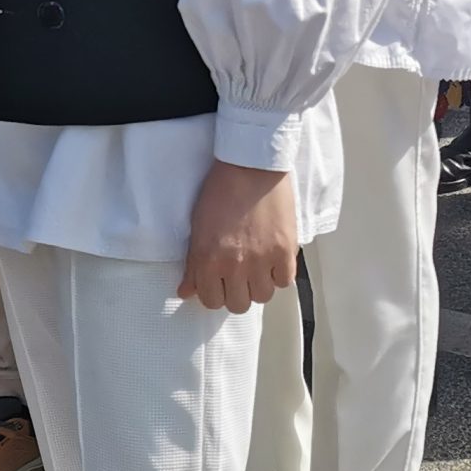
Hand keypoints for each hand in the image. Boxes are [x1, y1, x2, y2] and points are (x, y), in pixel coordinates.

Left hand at [180, 162, 298, 312]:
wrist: (250, 165)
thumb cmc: (221, 190)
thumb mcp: (198, 227)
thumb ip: (193, 264)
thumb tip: (186, 292)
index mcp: (208, 259)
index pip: (211, 301)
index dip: (215, 292)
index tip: (220, 282)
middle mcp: (234, 265)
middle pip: (238, 304)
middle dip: (236, 292)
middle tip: (239, 275)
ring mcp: (261, 260)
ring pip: (262, 296)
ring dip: (259, 284)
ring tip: (258, 265)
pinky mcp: (284, 251)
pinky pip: (284, 281)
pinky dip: (279, 274)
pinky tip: (273, 259)